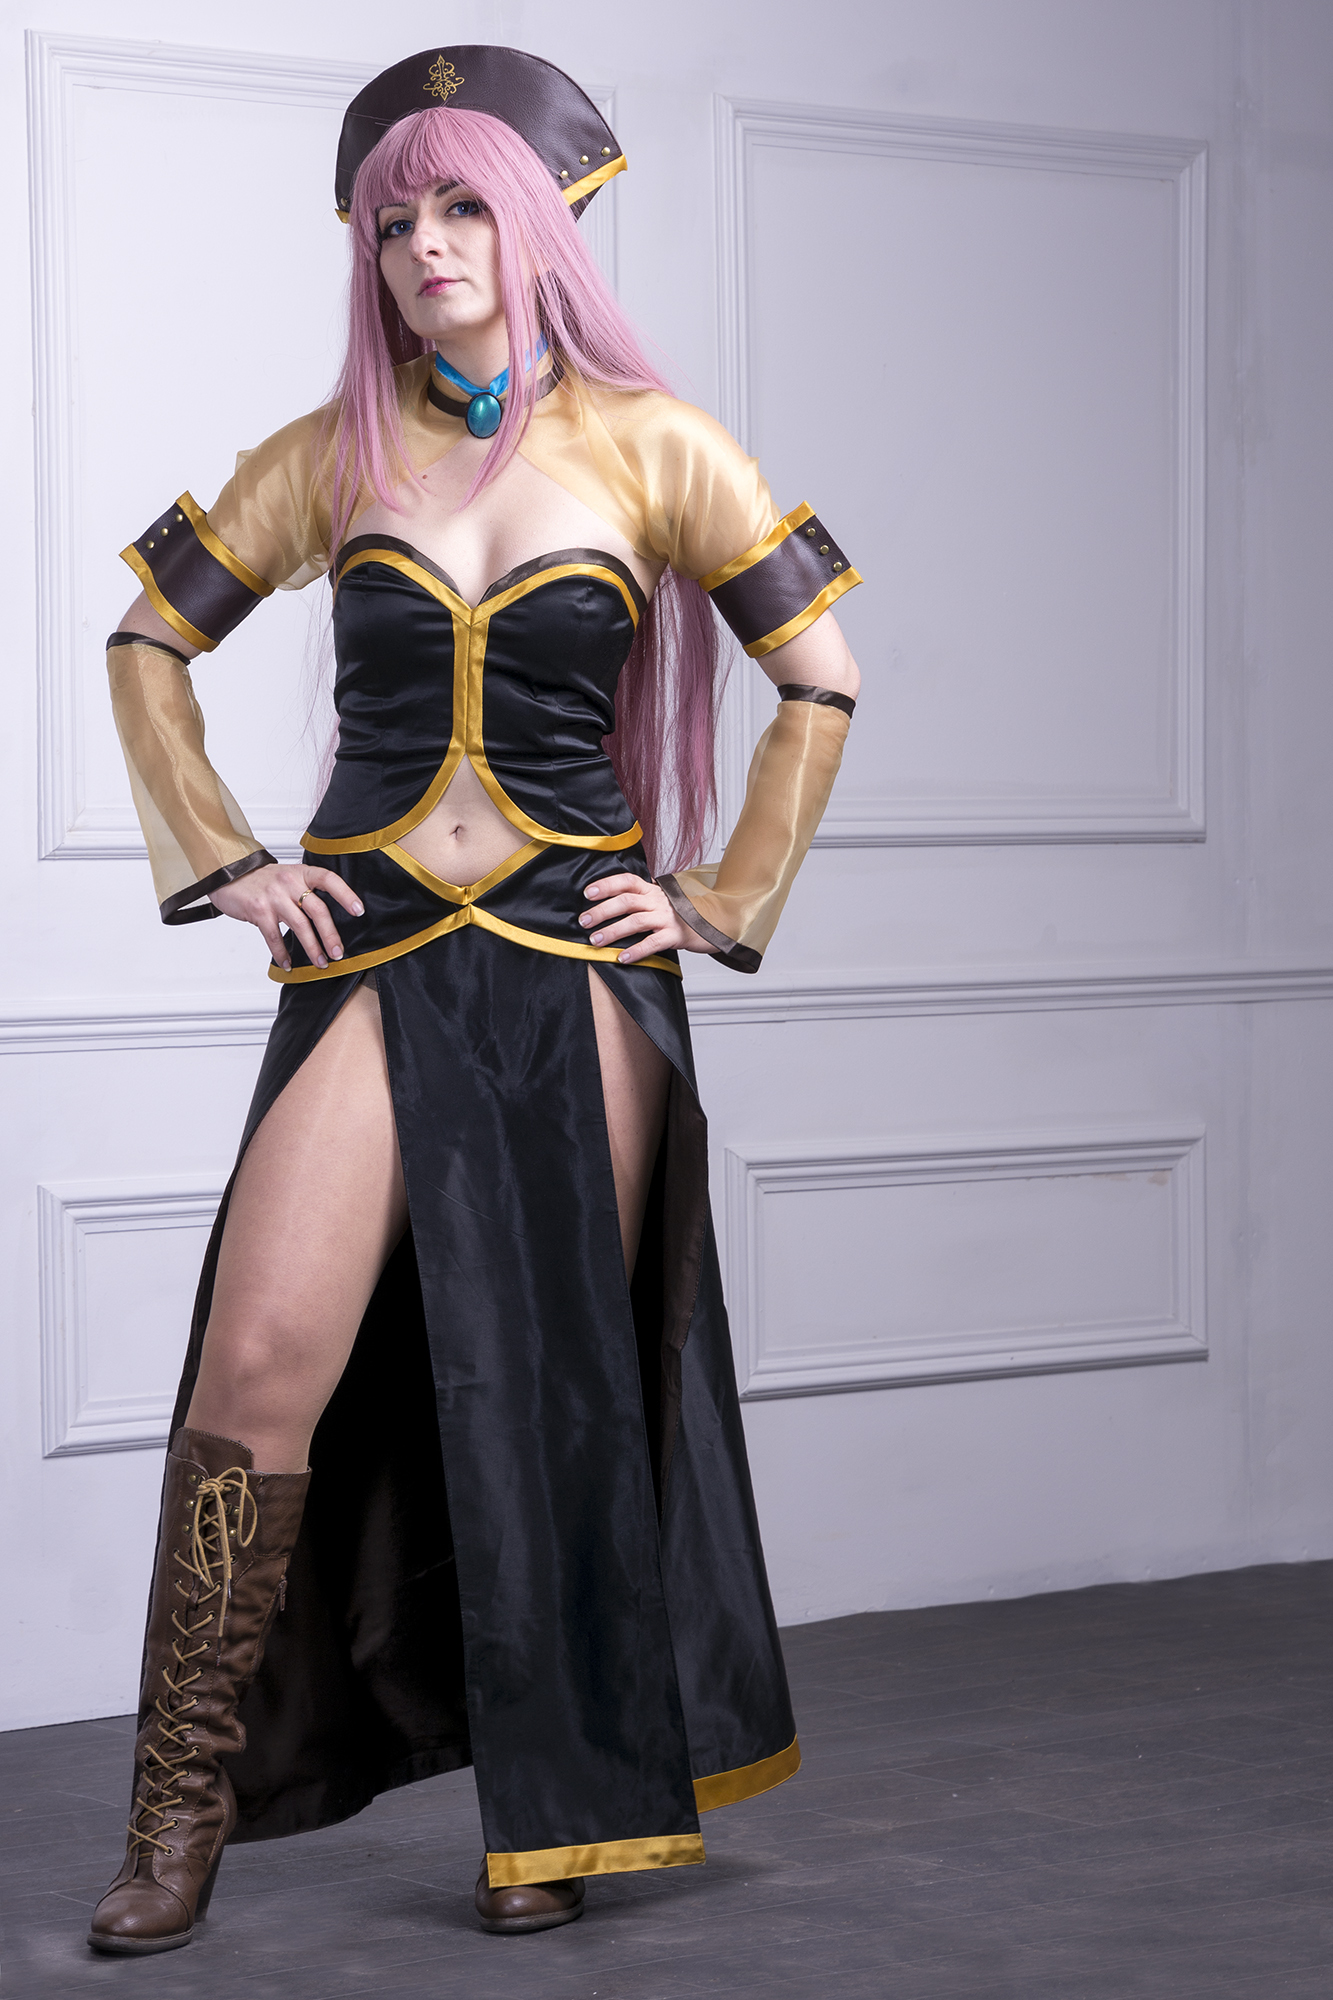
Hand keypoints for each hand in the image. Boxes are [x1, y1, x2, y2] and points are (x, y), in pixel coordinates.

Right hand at [209, 863, 363, 969]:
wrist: (228, 874)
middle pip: (318, 909)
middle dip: (330, 934)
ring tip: (320, 962)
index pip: (329, 879)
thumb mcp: (287, 876)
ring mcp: (273, 896)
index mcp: (301, 872)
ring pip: (300, 925)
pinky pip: (274, 936)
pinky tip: (288, 963)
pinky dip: (282, 953)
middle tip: (338, 952)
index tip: (359, 911)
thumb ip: (305, 891)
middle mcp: (289, 882)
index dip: (346, 894)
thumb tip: (328, 917)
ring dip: (312, 948)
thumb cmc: (261, 880)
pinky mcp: (258, 910)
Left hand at [580, 874, 712, 964]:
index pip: (626, 881)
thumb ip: (639, 898)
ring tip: (596, 941)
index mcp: (652, 890)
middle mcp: (658, 901)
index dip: (606, 885)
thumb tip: (607, 904)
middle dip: (602, 911)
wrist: (713, 922)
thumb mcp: (660, 900)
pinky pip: (652, 943)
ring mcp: (667, 918)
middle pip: (626, 901)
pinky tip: (622, 958)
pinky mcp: (675, 936)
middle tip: (584, 922)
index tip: (588, 893)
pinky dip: (636, 951)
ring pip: (635, 921)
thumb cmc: (680, 913)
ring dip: (612, 931)